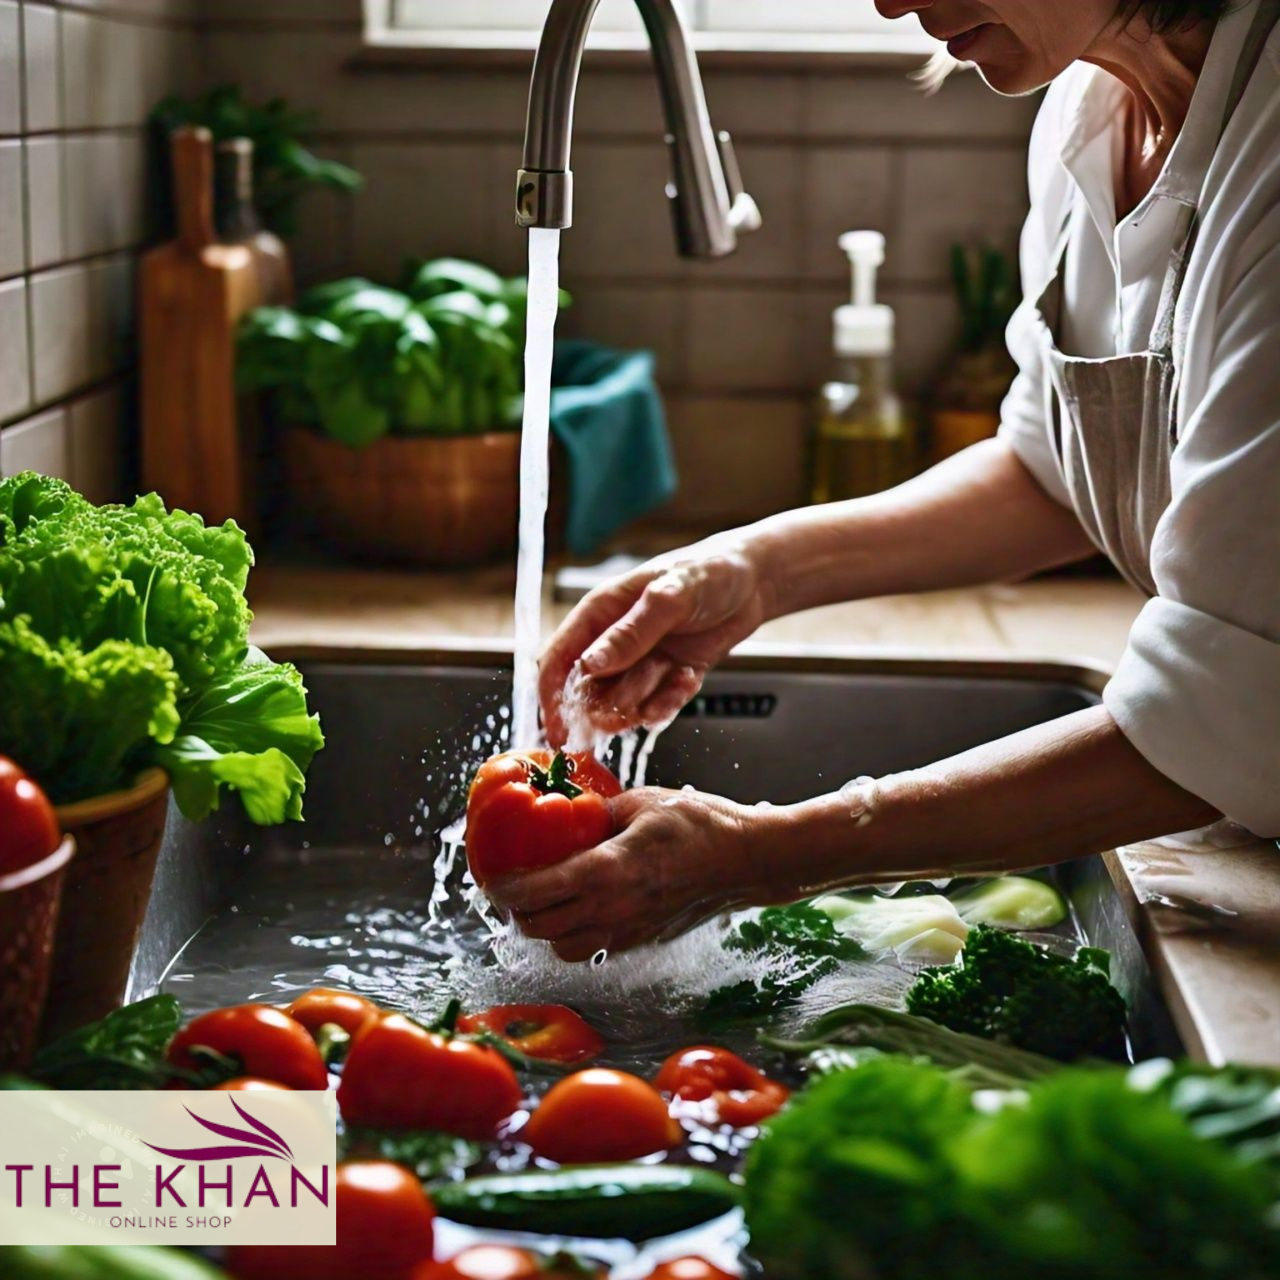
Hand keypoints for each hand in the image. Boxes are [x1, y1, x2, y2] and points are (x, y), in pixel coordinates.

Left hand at [485, 788, 758, 962]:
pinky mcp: (642, 941)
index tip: (491, 875)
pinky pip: (594, 949)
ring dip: (546, 928)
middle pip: (538, 928)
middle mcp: (610, 910)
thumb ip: (596, 813)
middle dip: (516, 910)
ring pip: (563, 949)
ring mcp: (627, 932)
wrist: (746, 860)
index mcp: (604, 872)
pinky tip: (582, 908)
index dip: (501, 887)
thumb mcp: (639, 802)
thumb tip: (565, 813)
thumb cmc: (700, 825)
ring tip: (545, 901)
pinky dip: (577, 936)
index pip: (531, 892)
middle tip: (512, 887)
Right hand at [539, 538, 770, 745]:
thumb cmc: (708, 571)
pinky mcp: (666, 678)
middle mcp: (613, 642)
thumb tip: (591, 665)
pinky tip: (689, 676)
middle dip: (605, 709)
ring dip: (646, 700)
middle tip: (627, 714)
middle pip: (587, 694)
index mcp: (599, 614)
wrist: (754, 581)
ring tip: (676, 673)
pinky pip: (657, 707)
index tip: (557, 733)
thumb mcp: (670, 597)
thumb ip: (630, 633)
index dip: (552, 698)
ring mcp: (639, 663)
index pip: (558, 661)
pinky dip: (672, 700)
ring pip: (622, 705)